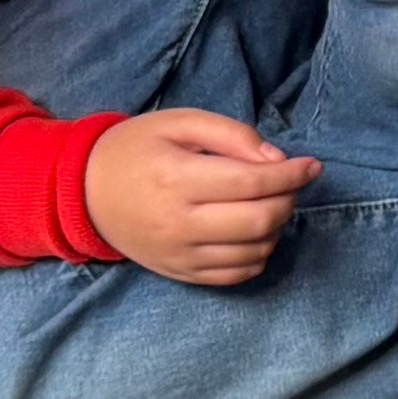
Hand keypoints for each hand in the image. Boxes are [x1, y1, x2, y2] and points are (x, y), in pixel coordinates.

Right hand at [86, 108, 318, 285]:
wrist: (85, 192)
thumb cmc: (136, 149)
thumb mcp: (179, 123)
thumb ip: (232, 134)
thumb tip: (276, 160)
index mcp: (176, 178)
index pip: (252, 182)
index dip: (292, 174)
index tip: (312, 166)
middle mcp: (179, 223)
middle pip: (259, 221)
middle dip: (288, 200)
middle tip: (289, 183)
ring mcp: (180, 254)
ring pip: (254, 251)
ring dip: (277, 228)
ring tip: (268, 203)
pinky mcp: (181, 273)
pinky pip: (237, 274)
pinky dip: (259, 254)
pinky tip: (254, 232)